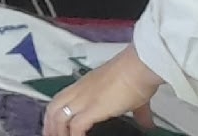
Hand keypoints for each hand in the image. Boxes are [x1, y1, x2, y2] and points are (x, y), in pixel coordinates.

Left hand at [42, 50, 162, 135]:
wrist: (140, 67)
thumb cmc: (137, 78)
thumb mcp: (134, 98)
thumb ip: (139, 113)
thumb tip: (148, 124)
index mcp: (85, 85)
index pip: (61, 99)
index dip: (54, 114)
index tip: (53, 126)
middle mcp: (79, 91)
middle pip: (53, 108)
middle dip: (49, 125)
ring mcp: (84, 99)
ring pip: (59, 116)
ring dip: (57, 132)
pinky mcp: (93, 108)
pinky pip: (76, 126)